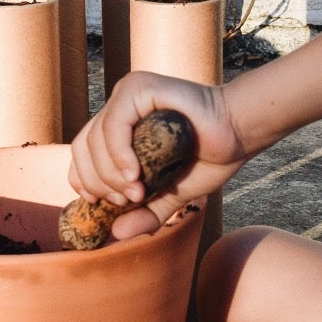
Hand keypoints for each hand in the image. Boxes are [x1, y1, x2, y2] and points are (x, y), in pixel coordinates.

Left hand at [69, 71, 247, 236]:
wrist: (239, 133)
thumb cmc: (208, 158)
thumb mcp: (171, 194)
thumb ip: (146, 212)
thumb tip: (115, 233)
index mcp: (120, 124)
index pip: (82, 152)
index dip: (83, 180)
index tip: (99, 203)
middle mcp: (119, 105)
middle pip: (83, 148)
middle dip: (98, 182)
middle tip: (126, 202)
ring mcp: (128, 92)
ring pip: (96, 139)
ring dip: (111, 174)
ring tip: (137, 193)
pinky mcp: (141, 87)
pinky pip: (115, 123)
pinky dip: (119, 154)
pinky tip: (135, 174)